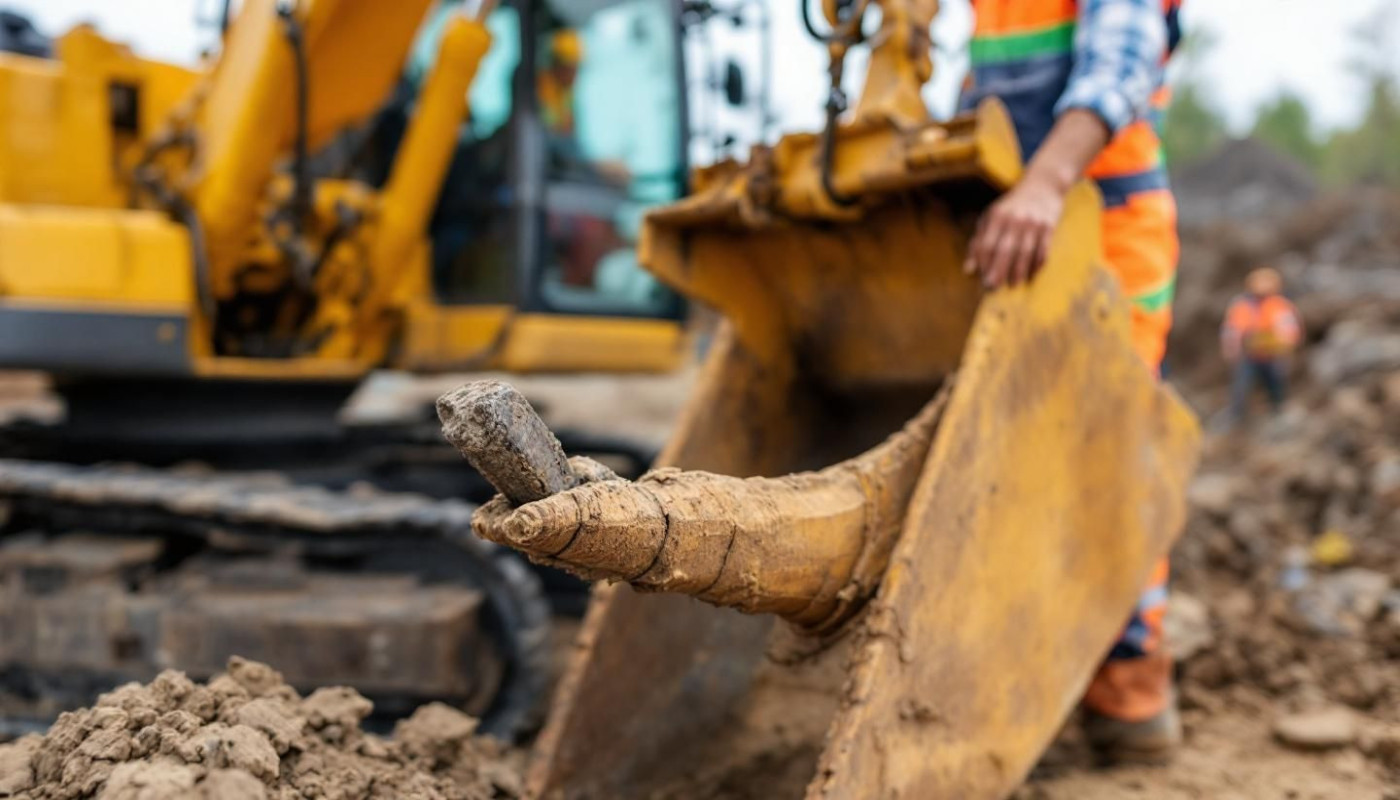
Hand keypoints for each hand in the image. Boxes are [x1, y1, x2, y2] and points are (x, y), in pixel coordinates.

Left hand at [963, 172, 1066, 289]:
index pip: (987, 243)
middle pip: (1005, 249)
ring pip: (1025, 251)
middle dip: (998, 269)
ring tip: (1013, 284)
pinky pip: (1043, 249)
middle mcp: (1015, 219)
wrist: (1043, 185)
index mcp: (997, 216)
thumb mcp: (991, 218)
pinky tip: (1031, 275)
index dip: (983, 262)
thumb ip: (978, 242)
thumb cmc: (1011, 207)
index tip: (981, 278)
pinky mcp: (1049, 226)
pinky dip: (1037, 263)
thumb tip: (968, 270)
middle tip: (992, 287)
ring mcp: (1033, 222)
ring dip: (1018, 270)